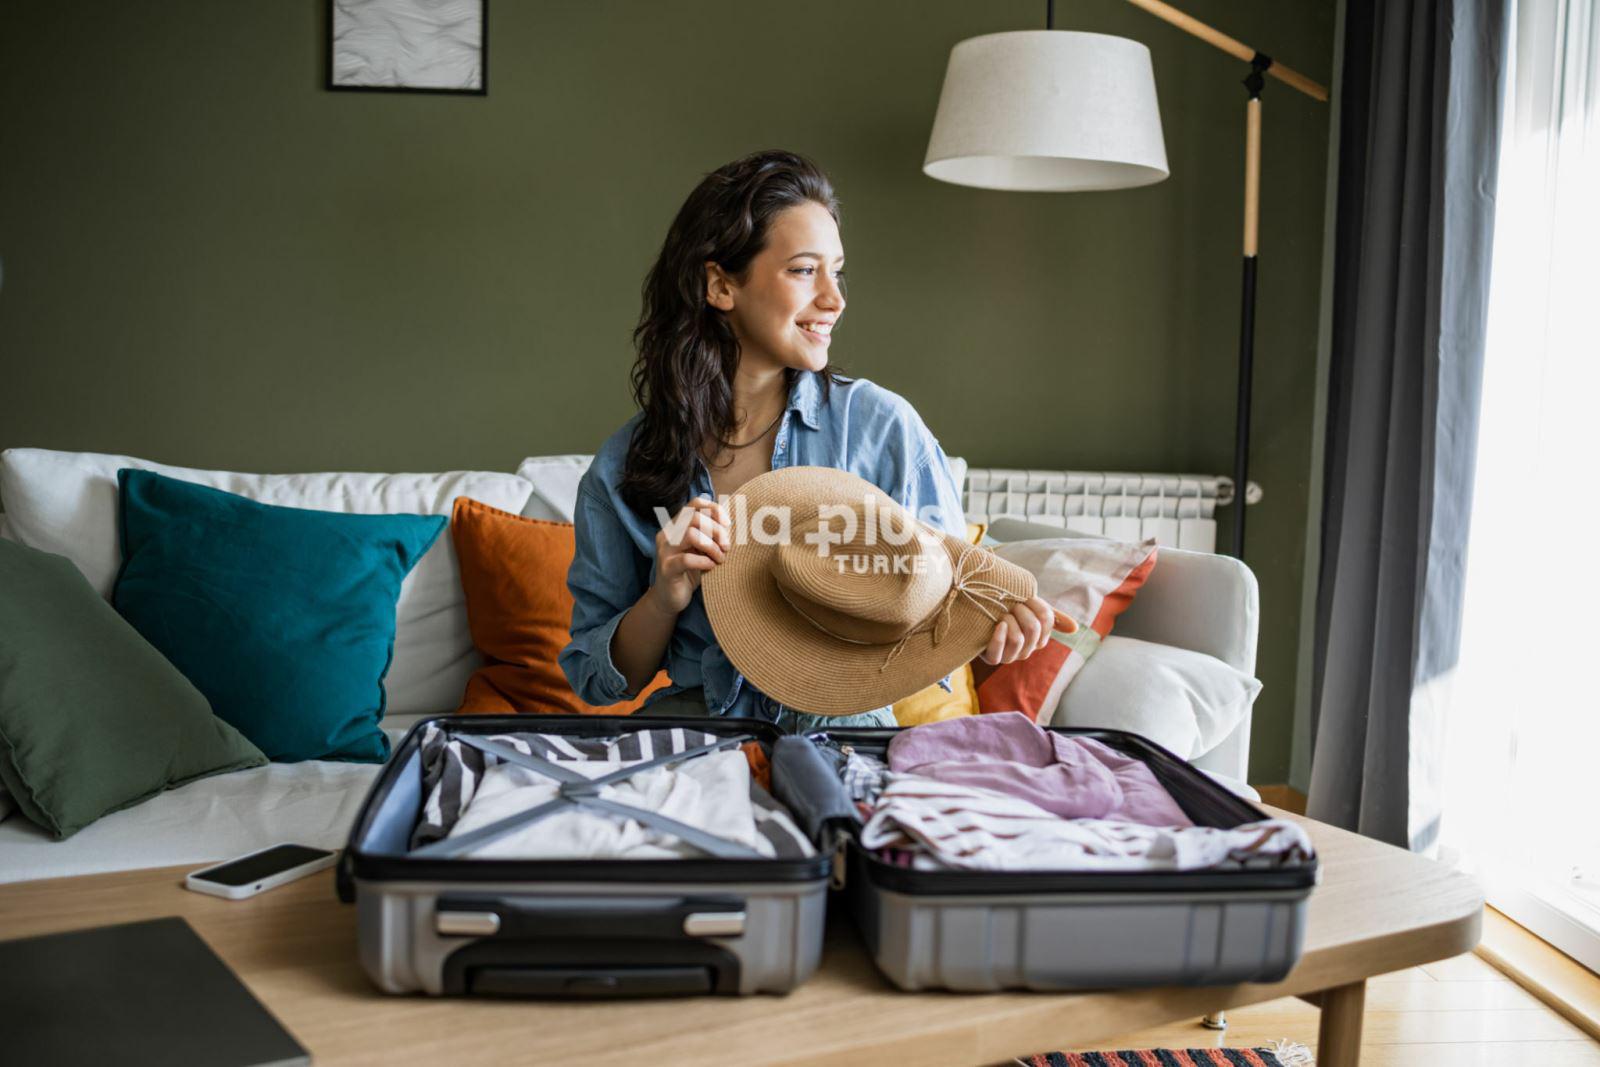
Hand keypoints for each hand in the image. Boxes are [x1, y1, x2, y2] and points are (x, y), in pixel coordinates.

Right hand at [648, 496, 730, 615]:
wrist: (670, 599)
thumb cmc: (690, 571)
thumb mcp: (701, 549)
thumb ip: (710, 533)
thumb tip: (730, 519)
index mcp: (676, 525)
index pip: (695, 504)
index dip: (714, 509)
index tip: (727, 524)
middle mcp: (667, 534)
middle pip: (695, 518)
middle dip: (717, 531)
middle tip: (727, 547)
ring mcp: (665, 551)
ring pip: (691, 535)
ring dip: (712, 546)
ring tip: (720, 558)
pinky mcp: (667, 568)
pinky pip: (687, 559)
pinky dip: (704, 561)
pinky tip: (711, 566)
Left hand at [978, 595, 1075, 665]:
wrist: (978, 612)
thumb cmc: (1006, 610)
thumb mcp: (1029, 609)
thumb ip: (1051, 616)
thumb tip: (1076, 628)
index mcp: (1039, 638)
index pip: (1047, 620)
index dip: (1036, 605)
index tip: (1025, 597)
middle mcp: (1027, 650)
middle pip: (1033, 628)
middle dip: (1021, 611)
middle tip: (1010, 604)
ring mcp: (1009, 656)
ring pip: (1018, 639)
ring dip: (1008, 620)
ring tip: (1000, 614)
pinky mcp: (992, 658)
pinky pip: (998, 651)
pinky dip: (998, 636)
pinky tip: (998, 625)